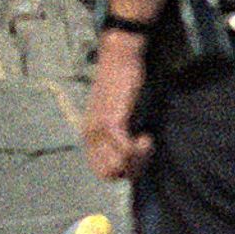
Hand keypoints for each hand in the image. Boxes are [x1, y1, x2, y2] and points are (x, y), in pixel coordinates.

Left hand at [80, 36, 152, 182]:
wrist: (119, 58)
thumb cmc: (122, 84)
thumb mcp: (116, 115)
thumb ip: (117, 136)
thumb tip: (132, 159)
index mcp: (88, 137)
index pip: (101, 172)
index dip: (124, 170)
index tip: (138, 155)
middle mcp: (89, 137)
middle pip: (109, 175)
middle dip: (132, 169)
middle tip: (144, 151)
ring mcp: (98, 131)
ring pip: (118, 168)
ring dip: (138, 160)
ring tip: (146, 141)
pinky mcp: (111, 122)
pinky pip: (126, 151)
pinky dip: (140, 149)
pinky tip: (146, 136)